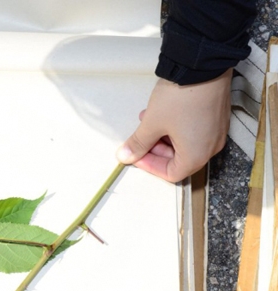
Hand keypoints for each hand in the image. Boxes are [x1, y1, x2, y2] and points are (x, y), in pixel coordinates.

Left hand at [116, 68, 231, 181]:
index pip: (171, 173)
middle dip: (154, 149)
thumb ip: (138, 143)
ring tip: (147, 121)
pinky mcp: (215, 117)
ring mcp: (215, 131)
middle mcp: (210, 147)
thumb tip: (126, 156)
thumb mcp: (152, 123)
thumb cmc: (182, 96)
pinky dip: (174, 127)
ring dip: (162, 136)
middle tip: (139, 138)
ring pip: (184, 143)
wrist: (202, 65)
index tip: (135, 154)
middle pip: (178, 159)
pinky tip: (160, 113)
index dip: (149, 166)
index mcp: (197, 155)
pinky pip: (193, 130)